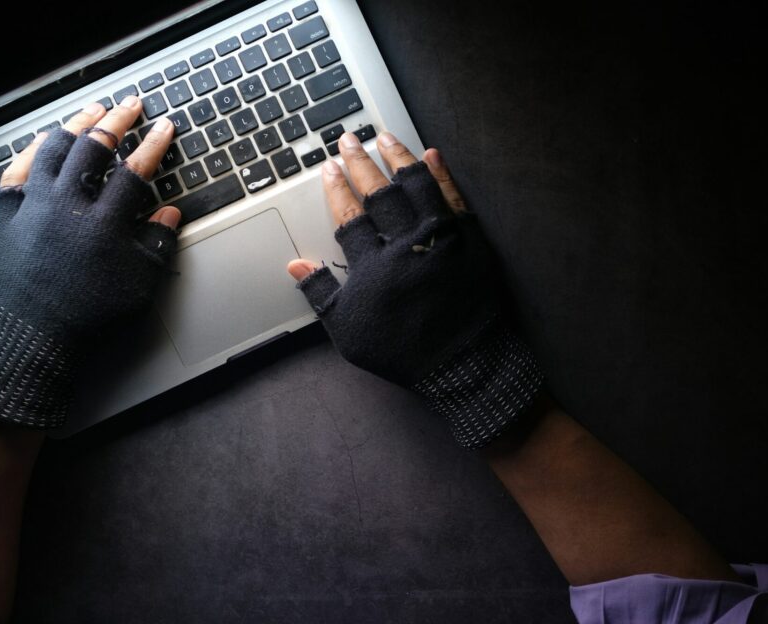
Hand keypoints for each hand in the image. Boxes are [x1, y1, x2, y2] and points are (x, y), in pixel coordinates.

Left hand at [0, 96, 180, 428]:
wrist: (31, 339)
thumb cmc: (87, 318)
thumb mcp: (138, 286)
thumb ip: (157, 245)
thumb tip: (170, 214)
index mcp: (103, 223)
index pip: (135, 171)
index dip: (154, 145)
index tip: (165, 127)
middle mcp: (67, 206)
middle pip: (94, 147)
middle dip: (117, 121)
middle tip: (131, 105)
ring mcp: (33, 205)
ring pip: (55, 148)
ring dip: (76, 125)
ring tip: (93, 112)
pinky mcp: (8, 213)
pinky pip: (20, 167)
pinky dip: (35, 148)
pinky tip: (47, 139)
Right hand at [286, 131, 543, 448]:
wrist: (463, 365)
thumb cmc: (402, 351)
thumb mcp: (349, 331)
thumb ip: (321, 294)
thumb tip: (295, 265)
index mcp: (373, 266)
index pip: (349, 215)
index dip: (336, 188)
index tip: (328, 167)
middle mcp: (406, 244)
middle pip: (379, 193)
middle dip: (360, 163)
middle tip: (349, 140)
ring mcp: (442, 239)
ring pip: (417, 186)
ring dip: (399, 158)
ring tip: (385, 137)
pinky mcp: (472, 240)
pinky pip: (455, 198)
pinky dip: (442, 174)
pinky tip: (432, 155)